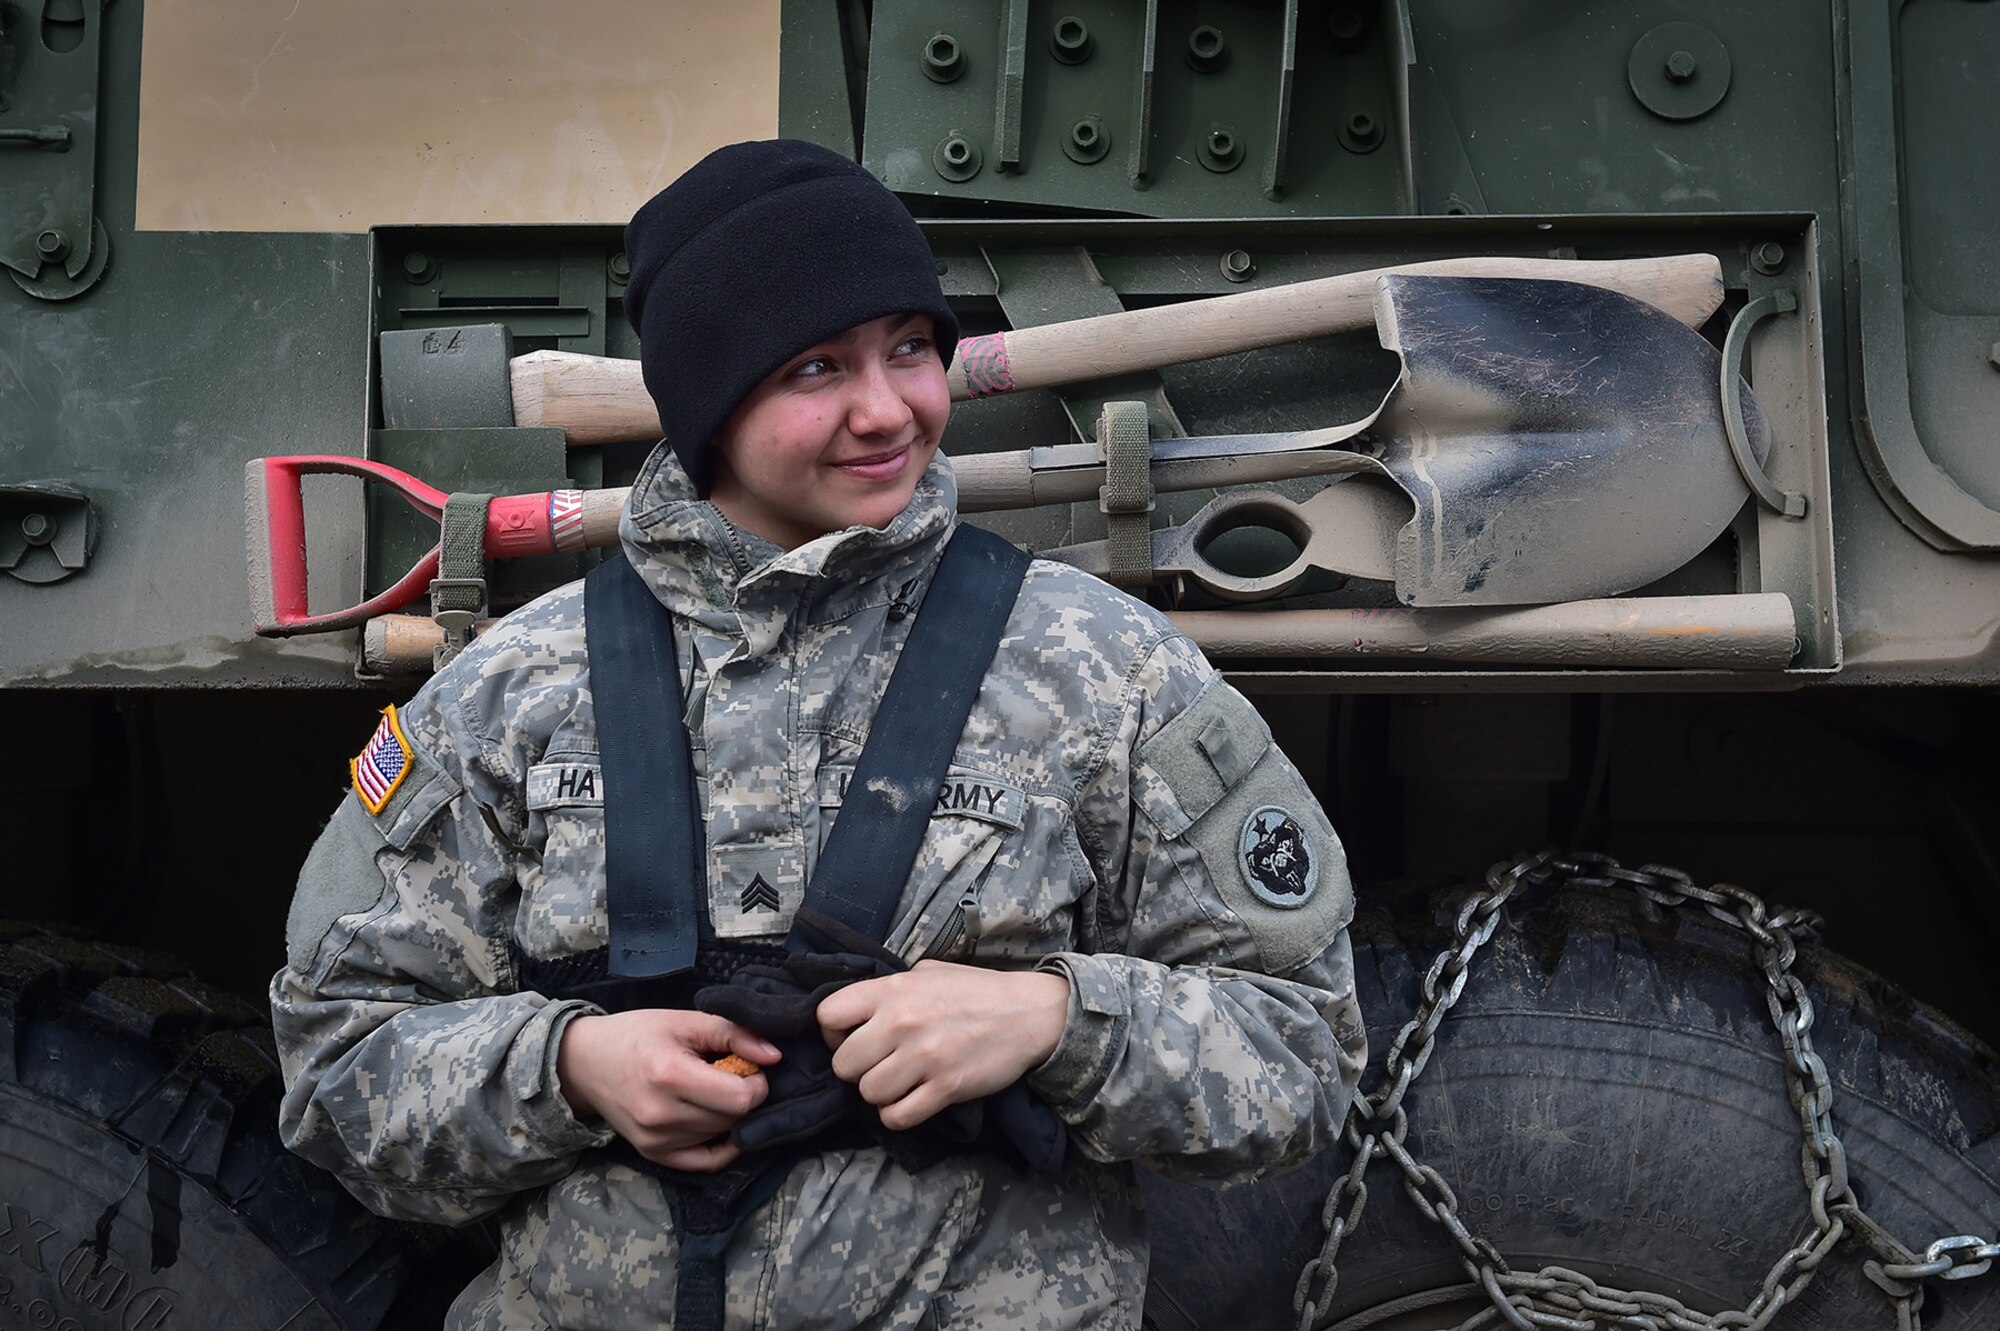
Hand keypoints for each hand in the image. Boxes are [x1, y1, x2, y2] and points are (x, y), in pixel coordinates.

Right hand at [555, 1009, 779, 1171]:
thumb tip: (776, 1057)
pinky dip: (723, 1145)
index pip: (741, 1099)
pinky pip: (706, 1163)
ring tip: (714, 1090)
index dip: (759, 1082)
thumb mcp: (685, 1021)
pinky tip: (720, 1122)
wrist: (585, 1062)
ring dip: (730, 1115)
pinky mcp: (654, 1155)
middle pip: (734, 1118)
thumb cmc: (638, 1034)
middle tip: (732, 1075)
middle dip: (745, 1096)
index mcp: (671, 1075)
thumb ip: (734, 1034)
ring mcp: (656, 1141)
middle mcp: (662, 1115)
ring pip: (723, 1136)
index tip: (751, 1066)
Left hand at [816, 962, 1069, 1131]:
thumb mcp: (928, 970)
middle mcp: (903, 1021)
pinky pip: (897, 1117)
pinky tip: (911, 1101)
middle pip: (843, 1064)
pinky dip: (898, 1115)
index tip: (849, 1039)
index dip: (832, 1034)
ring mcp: (925, 1056)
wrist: (1029, 1012)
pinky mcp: (946, 1087)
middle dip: (856, 1069)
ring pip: (868, 1093)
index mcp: (894, 989)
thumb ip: (890, 987)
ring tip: (899, 1082)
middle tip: (878, 1065)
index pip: (827, 1015)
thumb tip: (857, 1008)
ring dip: (880, 1093)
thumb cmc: (976, 990)